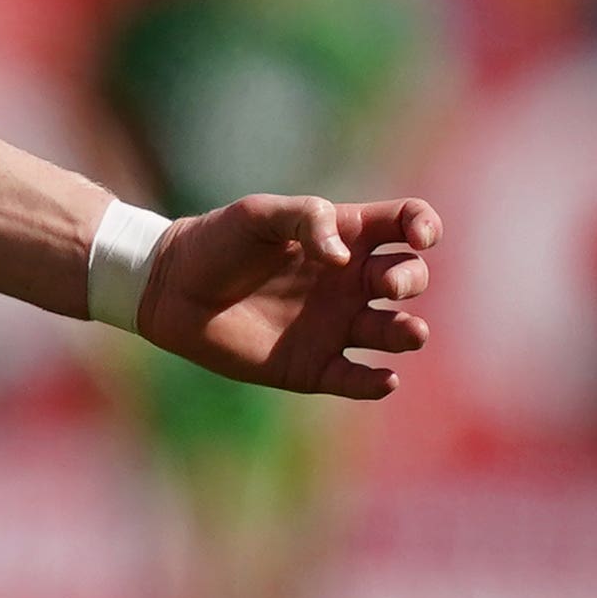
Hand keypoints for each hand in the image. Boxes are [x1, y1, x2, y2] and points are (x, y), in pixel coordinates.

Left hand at [141, 193, 439, 399]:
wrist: (172, 289)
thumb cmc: (217, 242)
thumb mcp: (259, 214)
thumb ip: (307, 219)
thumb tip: (343, 258)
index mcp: (344, 236)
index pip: (406, 224)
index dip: (424, 227)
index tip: (420, 236)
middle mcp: (348, 281)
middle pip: (408, 277)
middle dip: (409, 280)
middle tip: (381, 286)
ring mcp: (335, 325)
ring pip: (395, 331)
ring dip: (408, 333)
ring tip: (405, 332)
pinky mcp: (314, 366)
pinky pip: (357, 379)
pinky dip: (377, 383)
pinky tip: (383, 379)